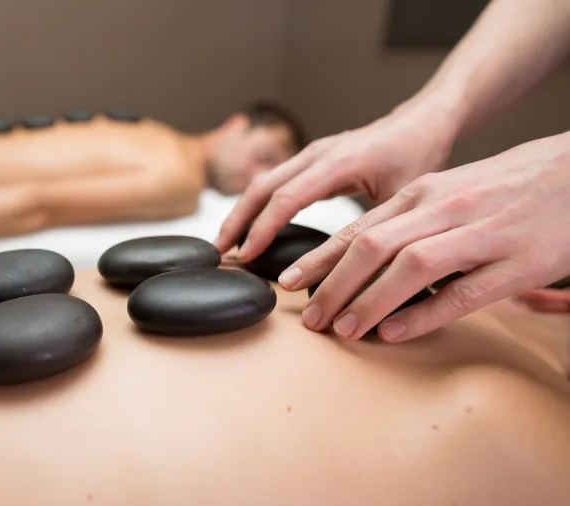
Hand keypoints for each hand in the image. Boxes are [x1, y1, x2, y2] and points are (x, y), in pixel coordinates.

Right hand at [215, 107, 455, 260]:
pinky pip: (275, 181)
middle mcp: (317, 153)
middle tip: (218, 253)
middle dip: (236, 220)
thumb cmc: (418, 155)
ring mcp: (311, 153)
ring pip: (263, 182)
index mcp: (338, 162)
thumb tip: (365, 278)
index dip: (263, 228)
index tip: (246, 255)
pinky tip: (250, 227)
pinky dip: (257, 205)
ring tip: (225, 244)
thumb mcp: (404, 198)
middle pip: (262, 186)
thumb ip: (378, 232)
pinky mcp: (310, 159)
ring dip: (241, 212)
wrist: (421, 121)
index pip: (287, 198)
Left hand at [280, 132, 569, 341]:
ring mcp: (480, 234)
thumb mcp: (451, 191)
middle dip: (332, 285)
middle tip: (309, 318)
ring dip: (368, 302)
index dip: (320, 259)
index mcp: (424, 192)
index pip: (358, 228)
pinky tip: (396, 333)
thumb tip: (363, 254)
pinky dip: (423, 314)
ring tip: (343, 330)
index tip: (289, 282)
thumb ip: (410, 219)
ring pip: (409, 268)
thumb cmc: (509, 186)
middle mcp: (444, 209)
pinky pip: (462, 292)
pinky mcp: (516, 263)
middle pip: (372, 247)